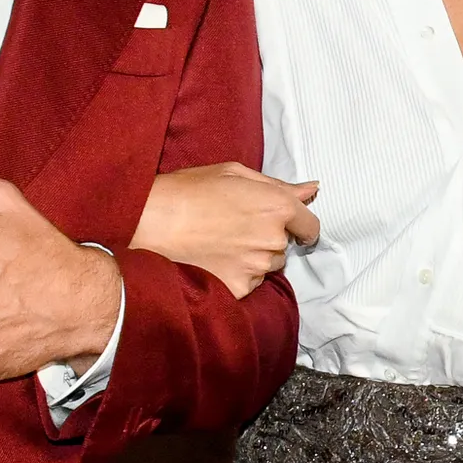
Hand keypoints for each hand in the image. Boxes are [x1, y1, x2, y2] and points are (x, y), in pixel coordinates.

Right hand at [133, 162, 319, 297]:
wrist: (151, 223)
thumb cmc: (189, 191)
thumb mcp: (234, 174)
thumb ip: (278, 186)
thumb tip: (311, 189)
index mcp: (277, 207)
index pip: (310, 226)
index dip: (300, 224)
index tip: (289, 226)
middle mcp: (272, 239)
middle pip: (285, 246)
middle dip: (268, 237)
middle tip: (235, 226)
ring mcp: (256, 267)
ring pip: (268, 265)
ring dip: (254, 257)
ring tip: (221, 242)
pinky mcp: (239, 288)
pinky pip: (249, 283)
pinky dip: (237, 274)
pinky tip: (214, 258)